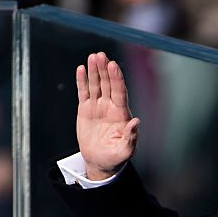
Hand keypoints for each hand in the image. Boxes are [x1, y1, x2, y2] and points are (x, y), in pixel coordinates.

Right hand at [76, 52, 139, 180]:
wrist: (100, 161)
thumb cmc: (115, 157)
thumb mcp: (125, 150)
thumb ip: (130, 137)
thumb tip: (136, 122)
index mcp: (121, 114)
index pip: (119, 92)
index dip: (117, 79)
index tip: (113, 66)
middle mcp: (110, 107)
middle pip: (107, 84)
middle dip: (105, 70)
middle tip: (101, 55)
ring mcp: (97, 107)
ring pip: (96, 85)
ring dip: (94, 71)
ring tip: (93, 57)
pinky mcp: (85, 110)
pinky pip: (83, 93)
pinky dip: (82, 81)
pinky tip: (81, 69)